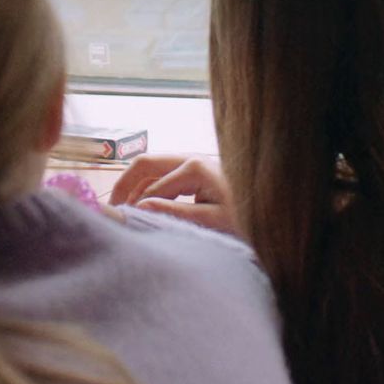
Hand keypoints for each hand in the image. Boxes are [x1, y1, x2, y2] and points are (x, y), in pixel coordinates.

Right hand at [108, 154, 236, 234]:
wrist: (270, 209)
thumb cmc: (246, 217)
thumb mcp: (211, 220)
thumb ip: (174, 212)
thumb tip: (140, 206)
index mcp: (194, 167)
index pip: (151, 186)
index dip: (134, 206)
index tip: (123, 226)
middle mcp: (190, 158)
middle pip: (145, 164)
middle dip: (125, 186)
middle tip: (112, 212)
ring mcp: (191, 161)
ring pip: (151, 168)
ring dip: (135, 187)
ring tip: (125, 213)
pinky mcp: (194, 170)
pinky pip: (162, 175)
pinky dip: (148, 189)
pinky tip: (144, 208)